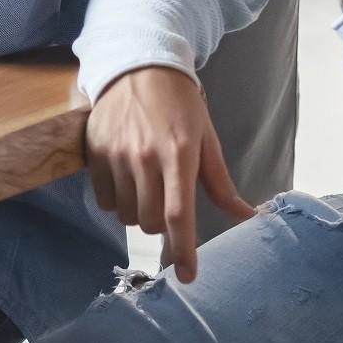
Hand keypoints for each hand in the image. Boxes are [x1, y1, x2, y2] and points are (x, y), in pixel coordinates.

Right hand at [83, 65, 253, 282]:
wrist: (138, 66)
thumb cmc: (180, 105)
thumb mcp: (206, 139)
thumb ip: (220, 182)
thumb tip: (246, 215)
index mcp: (179, 155)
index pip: (178, 215)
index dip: (183, 250)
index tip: (187, 276)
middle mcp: (146, 157)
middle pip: (149, 221)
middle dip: (159, 223)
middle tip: (165, 200)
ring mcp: (117, 155)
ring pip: (125, 214)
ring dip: (137, 212)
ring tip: (145, 185)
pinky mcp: (95, 152)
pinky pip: (105, 199)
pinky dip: (116, 200)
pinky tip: (125, 178)